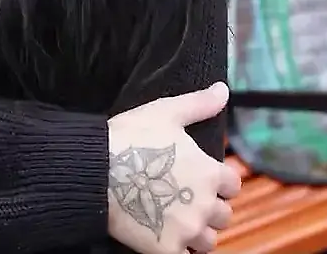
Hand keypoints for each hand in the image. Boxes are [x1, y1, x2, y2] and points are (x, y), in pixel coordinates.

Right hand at [105, 82, 240, 253]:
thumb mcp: (166, 112)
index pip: (233, 185)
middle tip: (187, 202)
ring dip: (197, 234)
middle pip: (223, 216)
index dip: (219, 183)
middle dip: (209, 209)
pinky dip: (180, 251)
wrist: (93, 171)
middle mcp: (205, 205)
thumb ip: (199, 104)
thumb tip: (223, 89)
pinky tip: (165, 239)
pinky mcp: (166, 250)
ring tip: (178, 223)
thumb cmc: (130, 138)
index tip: (202, 180)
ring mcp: (186, 231)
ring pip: (208, 242)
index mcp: (209, 173)